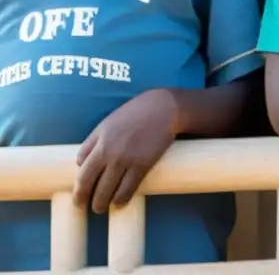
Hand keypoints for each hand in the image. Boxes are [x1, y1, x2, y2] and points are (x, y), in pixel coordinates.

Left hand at [74, 89, 179, 213]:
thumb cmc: (133, 114)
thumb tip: (80, 164)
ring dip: (102, 203)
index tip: (78, 196)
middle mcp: (109, 153)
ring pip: (108, 190)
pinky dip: (121, 198)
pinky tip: (119, 202)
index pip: (82, 172)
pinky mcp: (143, 165)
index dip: (78, 188)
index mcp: (99, 143)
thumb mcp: (106, 124)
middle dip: (85, 199)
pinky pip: (128, 188)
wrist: (162, 108)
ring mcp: (126, 160)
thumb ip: (91, 143)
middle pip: (90, 184)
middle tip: (86, 206)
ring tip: (102, 207)